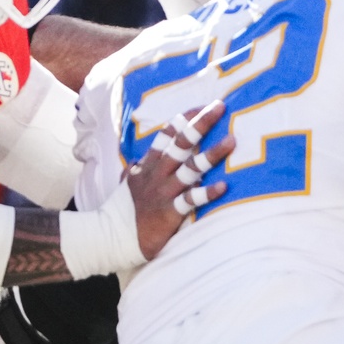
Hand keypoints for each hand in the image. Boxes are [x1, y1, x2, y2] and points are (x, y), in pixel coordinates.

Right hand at [126, 100, 235, 259]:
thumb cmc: (123, 210)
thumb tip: (136, 160)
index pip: (166, 135)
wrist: (112, 238)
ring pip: (190, 168)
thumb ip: (135, 169)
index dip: (184, 119)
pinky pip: (191, 200)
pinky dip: (207, 193)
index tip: (202, 105)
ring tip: (231, 140)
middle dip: (201, 124)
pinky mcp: (169, 212)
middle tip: (220, 106)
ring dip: (212, 154)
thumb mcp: (127, 183)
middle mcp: (157, 174)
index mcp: (148, 165)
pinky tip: (224, 186)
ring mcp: (164, 192)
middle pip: (181, 143)